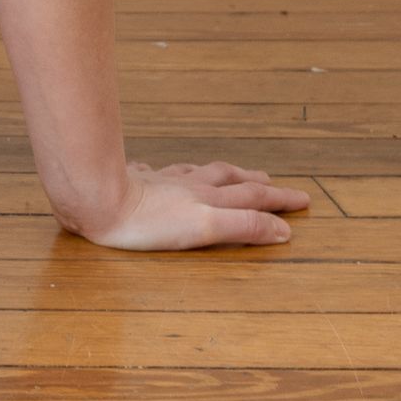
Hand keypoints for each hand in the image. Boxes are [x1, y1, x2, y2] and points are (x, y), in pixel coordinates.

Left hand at [65, 157, 310, 250]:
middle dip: (256, 184)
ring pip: (196, 173)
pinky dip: (164, 173)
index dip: (278, 201)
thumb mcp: (205, 229)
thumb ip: (244, 227)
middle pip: (229, 181)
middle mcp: (187, 186)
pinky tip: (155, 171)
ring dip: (219, 174)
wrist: (97, 200)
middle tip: (274, 183)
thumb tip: (283, 230)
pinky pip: (153, 173)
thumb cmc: (149, 222)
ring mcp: (160, 182)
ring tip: (229, 173)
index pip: (252, 198)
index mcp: (208, 199)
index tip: (303, 201)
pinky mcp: (132, 182)